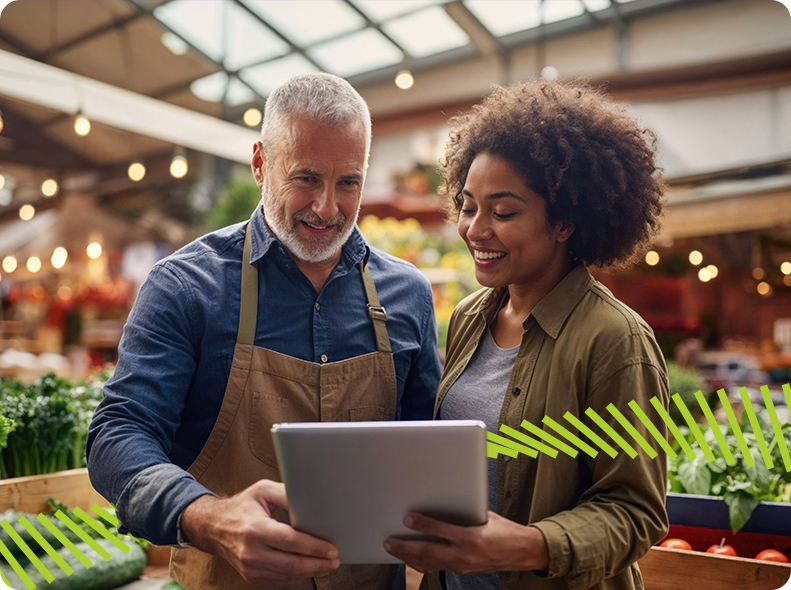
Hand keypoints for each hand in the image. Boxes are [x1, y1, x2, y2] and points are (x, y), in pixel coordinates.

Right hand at [180, 480, 339, 581]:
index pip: (291, 542)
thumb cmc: (241, 506)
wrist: (213, 527)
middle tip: (335, 559)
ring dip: (311, 571)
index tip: (331, 549)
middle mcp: (251, 551)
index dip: (314, 547)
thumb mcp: (263, 491)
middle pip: (292, 563)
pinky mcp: (251, 575)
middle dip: (318, 563)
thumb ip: (286, 494)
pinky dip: (297, 574)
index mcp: (255, 529)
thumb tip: (310, 498)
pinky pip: (280, 577)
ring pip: (288, 574)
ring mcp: (250, 566)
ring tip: (328, 565)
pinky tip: (310, 567)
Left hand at [384, 511, 548, 574]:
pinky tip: (411, 558)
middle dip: (406, 547)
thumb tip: (442, 502)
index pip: (442, 531)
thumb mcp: (485, 515)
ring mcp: (463, 565)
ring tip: (394, 549)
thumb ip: (463, 513)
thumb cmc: (505, 530)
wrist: (522, 552)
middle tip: (389, 542)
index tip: (407, 518)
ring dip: (409, 556)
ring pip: (429, 563)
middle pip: (429, 552)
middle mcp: (465, 554)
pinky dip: (421, 563)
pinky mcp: (462, 570)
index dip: (423, 524)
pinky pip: (437, 567)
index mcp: (472, 537)